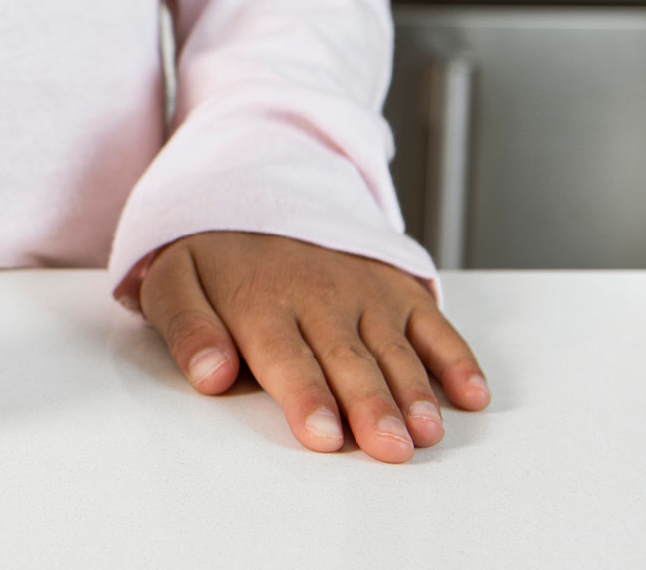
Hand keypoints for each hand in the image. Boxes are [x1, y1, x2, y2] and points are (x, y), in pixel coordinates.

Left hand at [140, 231, 489, 462]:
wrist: (250, 197)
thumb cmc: (212, 262)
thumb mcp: (172, 283)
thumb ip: (186, 330)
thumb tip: (209, 374)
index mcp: (260, 303)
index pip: (286, 357)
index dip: (307, 398)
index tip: (324, 435)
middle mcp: (319, 297)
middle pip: (347, 360)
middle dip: (371, 406)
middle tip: (390, 448)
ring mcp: (364, 292)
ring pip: (394, 348)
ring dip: (414, 391)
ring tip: (426, 432)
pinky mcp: (396, 290)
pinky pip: (433, 324)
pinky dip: (456, 358)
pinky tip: (473, 395)